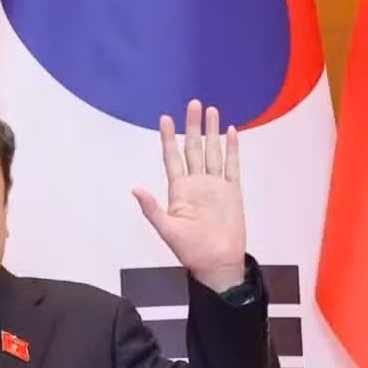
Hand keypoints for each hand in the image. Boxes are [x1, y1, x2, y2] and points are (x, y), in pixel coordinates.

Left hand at [131, 99, 247, 291]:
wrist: (218, 263)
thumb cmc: (191, 251)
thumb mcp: (166, 229)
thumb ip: (151, 208)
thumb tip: (135, 189)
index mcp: (179, 191)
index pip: (172, 158)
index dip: (168, 138)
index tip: (164, 118)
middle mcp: (196, 184)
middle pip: (193, 148)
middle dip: (192, 126)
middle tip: (193, 104)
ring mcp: (215, 185)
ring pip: (213, 151)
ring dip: (212, 132)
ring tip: (211, 110)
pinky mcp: (232, 191)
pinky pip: (232, 165)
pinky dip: (232, 148)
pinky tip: (231, 131)